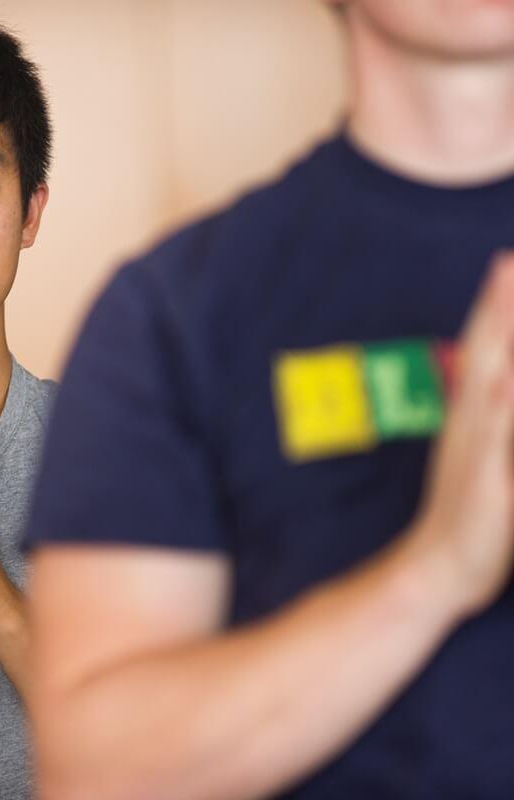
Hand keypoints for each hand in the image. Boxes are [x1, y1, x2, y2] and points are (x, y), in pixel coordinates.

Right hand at [411, 253, 513, 618]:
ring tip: (506, 290)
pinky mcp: (488, 478)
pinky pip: (497, 436)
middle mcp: (472, 422)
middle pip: (485, 352)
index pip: (485, 350)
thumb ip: (490, 423)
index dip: (495, 308)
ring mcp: (478, 447)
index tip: (505, 265)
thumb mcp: (483, 460)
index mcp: (473, 415)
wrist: (438, 566)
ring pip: (493, 382)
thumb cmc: (471, 513)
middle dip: (498, 306)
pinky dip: (499, 405)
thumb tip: (495, 386)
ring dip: (500, 339)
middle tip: (507, 260)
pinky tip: (500, 380)